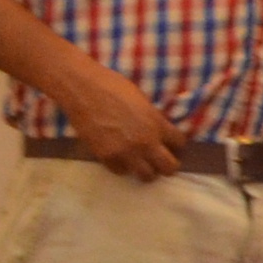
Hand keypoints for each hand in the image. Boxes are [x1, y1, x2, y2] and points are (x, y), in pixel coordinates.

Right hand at [52, 58, 186, 179]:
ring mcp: (125, 152)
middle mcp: (145, 142)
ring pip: (146, 176)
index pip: (180, 143)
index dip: (176, 144)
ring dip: (146, 170)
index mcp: (157, 124)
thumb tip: (159, 130)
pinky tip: (120, 158)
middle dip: (168, 164)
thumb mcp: (143, 101)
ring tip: (141, 162)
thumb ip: (153, 119)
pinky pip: (121, 172)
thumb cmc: (113, 86)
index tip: (171, 144)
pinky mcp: (105, 157)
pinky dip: (122, 167)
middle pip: (169, 167)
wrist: (82, 89)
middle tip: (160, 159)